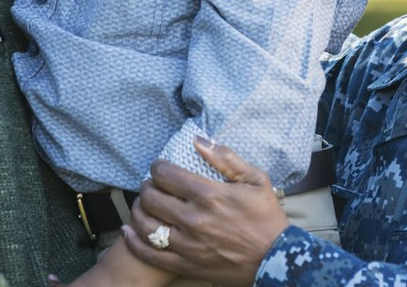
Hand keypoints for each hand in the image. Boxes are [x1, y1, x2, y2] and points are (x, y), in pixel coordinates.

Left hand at [122, 138, 289, 286]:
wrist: (277, 259)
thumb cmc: (267, 217)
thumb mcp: (256, 180)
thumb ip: (226, 158)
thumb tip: (198, 140)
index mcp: (210, 195)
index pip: (166, 175)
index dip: (158, 167)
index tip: (160, 168)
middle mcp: (195, 219)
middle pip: (152, 198)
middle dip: (147, 187)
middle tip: (151, 185)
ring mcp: (188, 245)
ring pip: (146, 225)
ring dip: (138, 211)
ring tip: (143, 205)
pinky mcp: (187, 265)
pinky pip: (150, 254)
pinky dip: (134, 242)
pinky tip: (129, 231)